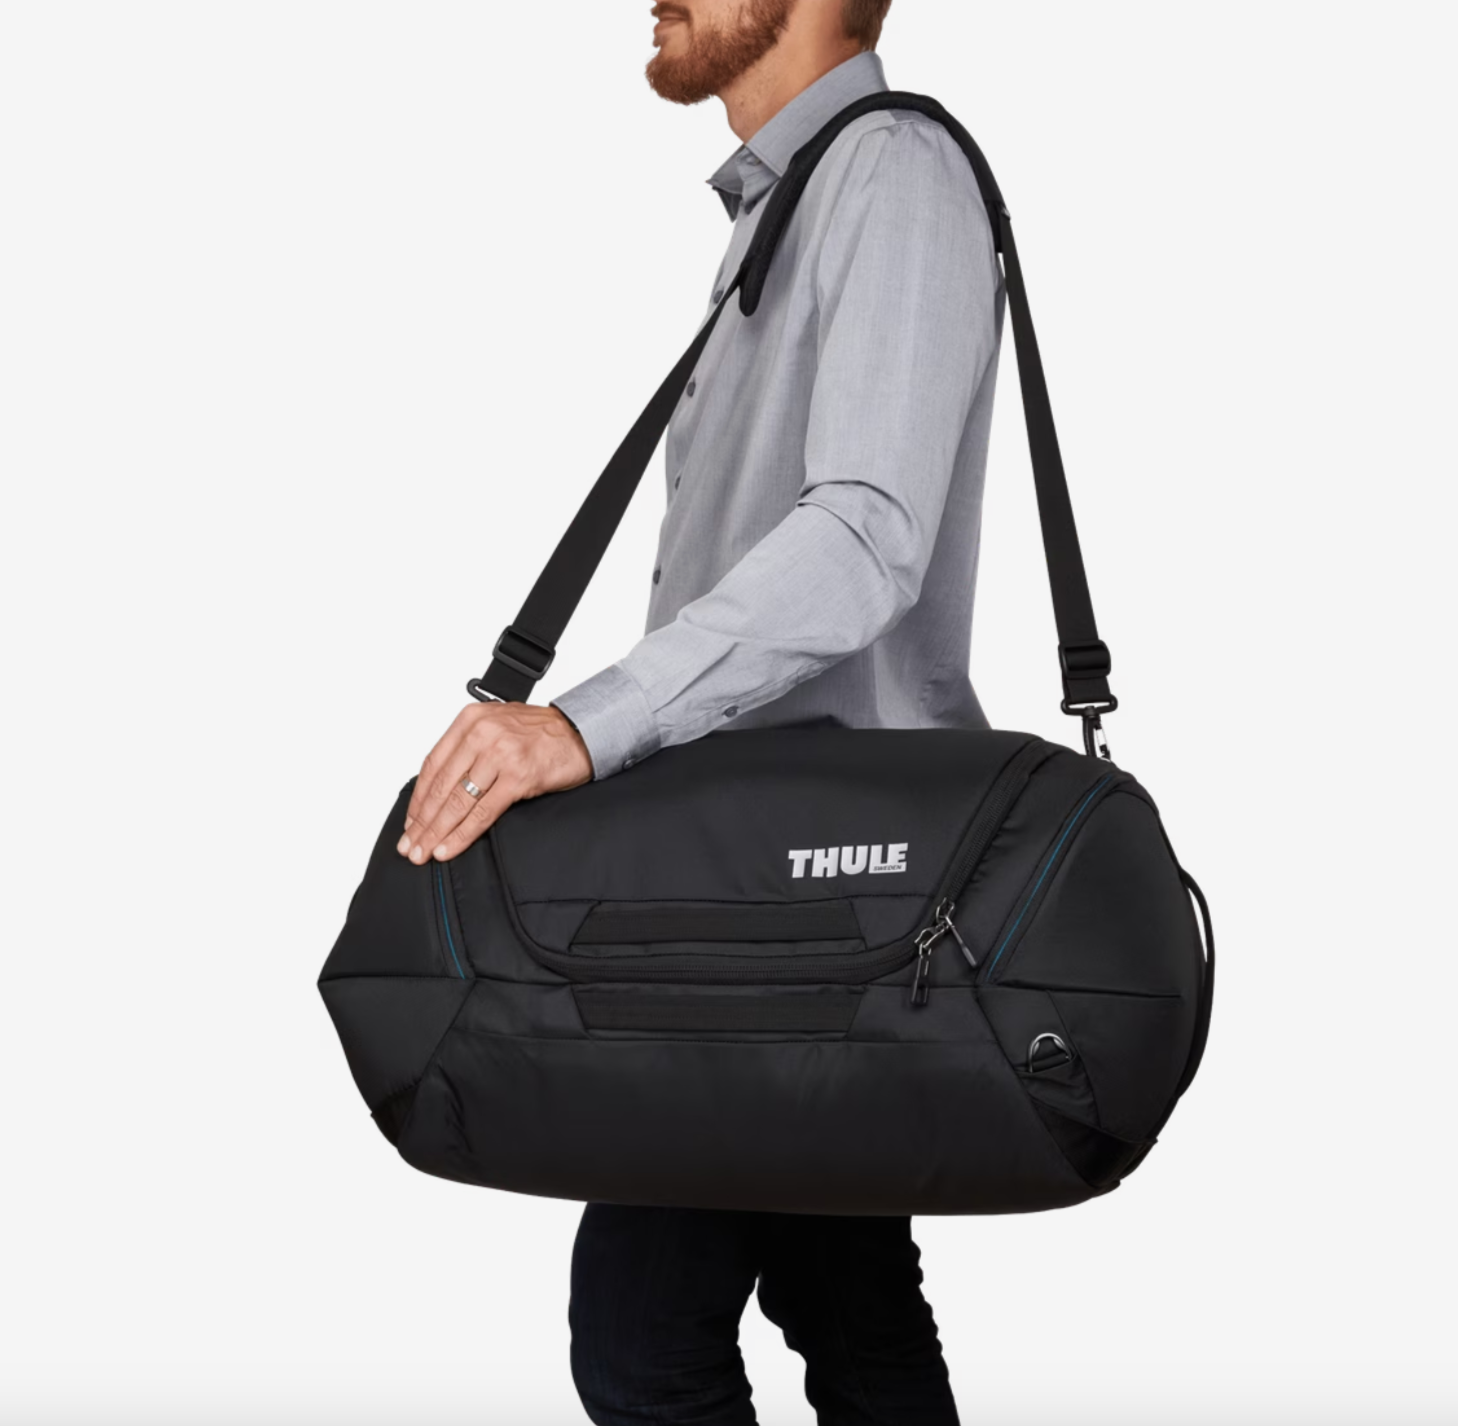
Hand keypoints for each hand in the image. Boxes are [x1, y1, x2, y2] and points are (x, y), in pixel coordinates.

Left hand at [397, 702, 591, 862]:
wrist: (582, 732)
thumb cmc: (542, 734)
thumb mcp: (497, 727)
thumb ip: (469, 750)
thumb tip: (442, 792)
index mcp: (470, 720)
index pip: (433, 765)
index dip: (418, 799)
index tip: (410, 823)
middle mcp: (481, 733)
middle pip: (441, 786)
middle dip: (422, 822)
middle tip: (409, 846)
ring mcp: (500, 754)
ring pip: (458, 801)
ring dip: (437, 832)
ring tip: (424, 852)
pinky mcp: (519, 776)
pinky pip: (483, 812)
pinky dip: (463, 834)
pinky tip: (450, 847)